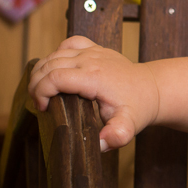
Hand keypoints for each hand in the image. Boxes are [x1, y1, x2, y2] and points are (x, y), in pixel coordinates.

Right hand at [28, 35, 161, 151]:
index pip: (54, 78)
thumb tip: (100, 143)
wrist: (152, 89)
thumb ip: (117, 135)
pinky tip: (58, 69)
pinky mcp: (95, 49)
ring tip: (43, 92)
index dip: (41, 93)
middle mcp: (91, 60)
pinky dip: (57, 54)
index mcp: (94, 77)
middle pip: (48, 65)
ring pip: (54, 54)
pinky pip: (69, 43)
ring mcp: (93, 52)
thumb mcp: (129, 125)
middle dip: (36, 84)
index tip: (43, 109)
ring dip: (42, 71)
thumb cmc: (138, 107)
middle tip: (39, 103)